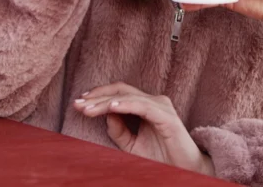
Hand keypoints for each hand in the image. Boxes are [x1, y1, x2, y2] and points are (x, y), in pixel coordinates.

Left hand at [74, 83, 213, 175]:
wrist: (185, 171)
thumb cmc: (160, 158)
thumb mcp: (132, 145)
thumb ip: (119, 130)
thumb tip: (105, 115)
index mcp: (145, 105)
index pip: (118, 93)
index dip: (98, 96)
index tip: (79, 103)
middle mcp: (154, 101)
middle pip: (121, 91)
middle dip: (97, 96)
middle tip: (77, 103)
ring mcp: (161, 106)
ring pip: (128, 97)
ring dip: (106, 102)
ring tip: (88, 109)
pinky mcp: (167, 116)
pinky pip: (143, 106)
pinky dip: (126, 104)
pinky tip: (111, 107)